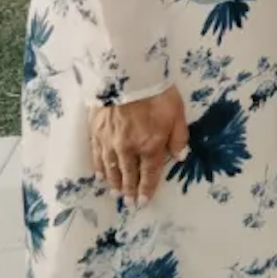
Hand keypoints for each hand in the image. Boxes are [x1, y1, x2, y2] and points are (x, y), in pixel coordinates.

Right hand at [90, 88, 188, 203]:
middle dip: (130, 190)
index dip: (147, 188)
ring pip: (110, 169)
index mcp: (150, 145)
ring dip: (114, 183)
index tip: (144, 201)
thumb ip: (179, 137)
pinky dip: (99, 168)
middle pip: (128, 174)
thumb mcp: (177, 113)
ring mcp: (109, 142)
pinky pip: (96, 157)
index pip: (149, 173)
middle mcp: (128, 149)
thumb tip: (181, 157)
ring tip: (116, 193)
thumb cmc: (156, 92)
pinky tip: (100, 175)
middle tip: (129, 202)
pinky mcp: (95, 133)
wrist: (126, 75)